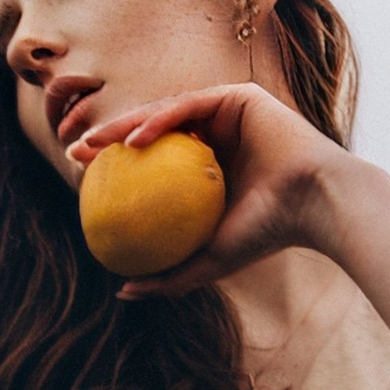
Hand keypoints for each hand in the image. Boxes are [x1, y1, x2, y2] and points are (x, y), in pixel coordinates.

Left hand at [66, 83, 346, 295]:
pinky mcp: (239, 96)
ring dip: (124, 126)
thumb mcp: (207, 261)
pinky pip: (189, 106)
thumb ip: (168, 276)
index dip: (115, 168)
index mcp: (208, 167)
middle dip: (108, 140)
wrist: (313, 205)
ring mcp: (228, 113)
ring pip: (165, 114)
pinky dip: (159, 120)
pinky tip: (132, 140)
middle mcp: (217, 136)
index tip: (83, 183)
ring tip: (93, 145)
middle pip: (153, 132)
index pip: (153, 163)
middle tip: (76, 156)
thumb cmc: (266, 235)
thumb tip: (122, 293)